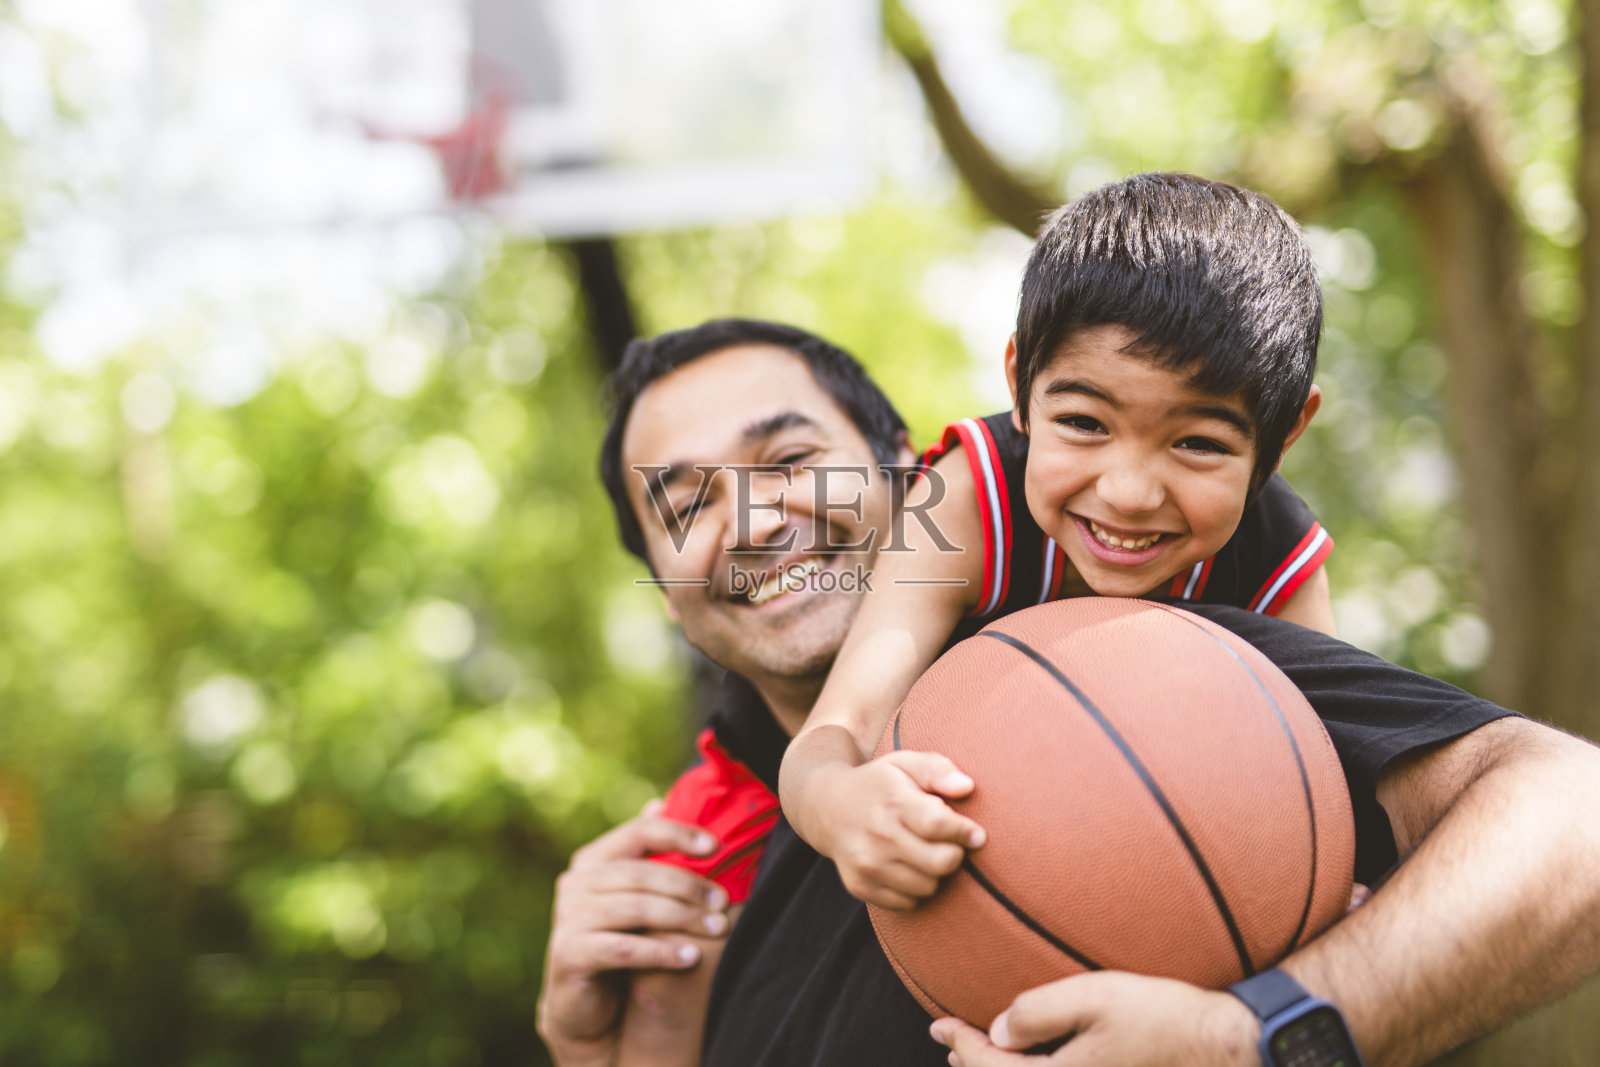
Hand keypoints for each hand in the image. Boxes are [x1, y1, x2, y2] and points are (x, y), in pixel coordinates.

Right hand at [536, 801, 731, 1066]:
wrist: (583, 1009)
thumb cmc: (616, 943)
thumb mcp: (630, 896)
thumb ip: (643, 855)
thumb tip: (658, 803)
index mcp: (592, 860)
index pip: (639, 833)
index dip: (679, 835)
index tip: (716, 847)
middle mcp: (575, 883)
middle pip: (642, 872)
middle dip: (690, 885)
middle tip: (724, 902)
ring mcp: (568, 918)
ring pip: (636, 907)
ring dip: (682, 918)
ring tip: (717, 929)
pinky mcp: (568, 954)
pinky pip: (623, 948)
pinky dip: (660, 952)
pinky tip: (690, 958)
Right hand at [818, 750, 985, 909]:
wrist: (827, 807)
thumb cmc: (879, 784)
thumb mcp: (905, 763)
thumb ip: (938, 769)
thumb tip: (967, 787)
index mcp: (893, 802)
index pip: (939, 825)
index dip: (965, 832)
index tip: (976, 834)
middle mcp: (877, 835)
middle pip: (939, 863)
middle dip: (954, 854)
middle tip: (949, 844)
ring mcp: (866, 864)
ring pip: (926, 887)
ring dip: (934, 873)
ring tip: (924, 853)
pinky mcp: (859, 886)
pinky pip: (907, 903)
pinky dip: (914, 888)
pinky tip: (907, 867)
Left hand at [928, 971, 1259, 1066]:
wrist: (1221, 1045)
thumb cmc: (1163, 1017)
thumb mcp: (1096, 997)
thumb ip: (1039, 1012)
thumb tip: (998, 1028)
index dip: (961, 1045)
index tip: (939, 1024)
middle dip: (973, 1064)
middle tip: (950, 1039)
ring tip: (980, 1051)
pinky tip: (1031, 1056)